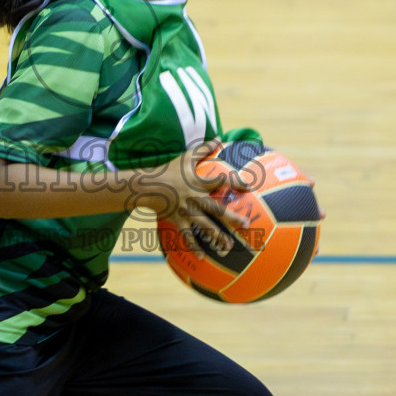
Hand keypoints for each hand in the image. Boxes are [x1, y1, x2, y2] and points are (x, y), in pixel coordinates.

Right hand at [136, 141, 251, 252]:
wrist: (146, 185)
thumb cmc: (168, 169)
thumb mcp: (185, 157)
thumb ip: (203, 149)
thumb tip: (218, 138)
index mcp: (198, 182)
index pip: (220, 181)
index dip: (234, 182)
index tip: (249, 186)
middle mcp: (194, 198)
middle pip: (216, 209)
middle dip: (231, 218)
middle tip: (246, 225)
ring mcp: (186, 211)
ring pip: (204, 226)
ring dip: (217, 237)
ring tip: (228, 247)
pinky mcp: (177, 221)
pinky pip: (187, 236)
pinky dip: (194, 247)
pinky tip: (203, 257)